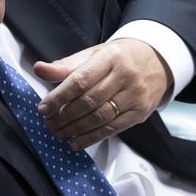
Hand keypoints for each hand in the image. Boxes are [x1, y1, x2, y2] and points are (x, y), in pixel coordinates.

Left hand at [34, 38, 172, 149]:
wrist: (157, 61)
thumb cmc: (117, 58)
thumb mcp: (93, 55)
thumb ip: (66, 66)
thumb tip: (39, 69)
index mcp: (110, 57)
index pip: (81, 80)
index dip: (60, 96)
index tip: (43, 108)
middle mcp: (125, 76)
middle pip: (90, 101)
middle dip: (65, 116)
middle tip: (48, 124)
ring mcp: (135, 96)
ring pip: (101, 117)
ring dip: (76, 129)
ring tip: (58, 133)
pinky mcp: (140, 112)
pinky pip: (113, 128)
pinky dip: (92, 137)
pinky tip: (76, 141)